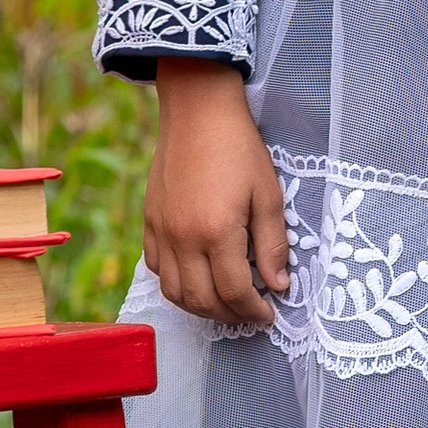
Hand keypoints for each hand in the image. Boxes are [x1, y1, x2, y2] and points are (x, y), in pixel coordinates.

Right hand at [145, 59, 289, 325]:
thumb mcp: (268, 194)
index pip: (234, 292)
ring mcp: (161, 231)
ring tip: (225, 303)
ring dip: (201, 306)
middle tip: (250, 313)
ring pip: (174, 292)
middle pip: (201, 300)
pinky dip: (177, 283)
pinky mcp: (148, 221)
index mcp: (217, 232)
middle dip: (230, 315)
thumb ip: (273, 245)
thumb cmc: (239, 148)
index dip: (254, 311)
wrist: (197, 111)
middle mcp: (183, 238)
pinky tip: (197, 277)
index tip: (269, 314)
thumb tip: (278, 285)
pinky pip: (156, 268)